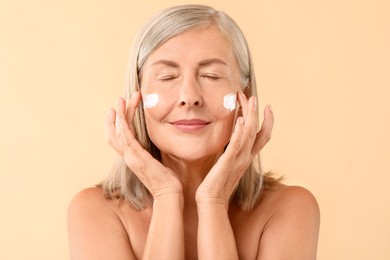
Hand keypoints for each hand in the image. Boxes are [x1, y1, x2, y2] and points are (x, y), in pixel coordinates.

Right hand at [105, 92, 182, 197]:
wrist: (169, 193)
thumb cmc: (167, 179)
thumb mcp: (158, 161)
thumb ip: (154, 151)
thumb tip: (160, 139)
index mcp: (133, 157)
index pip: (119, 137)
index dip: (117, 122)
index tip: (121, 108)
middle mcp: (128, 157)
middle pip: (115, 132)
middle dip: (117, 114)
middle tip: (121, 99)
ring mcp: (131, 157)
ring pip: (118, 131)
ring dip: (120, 114)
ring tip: (122, 99)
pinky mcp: (137, 157)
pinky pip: (125, 137)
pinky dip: (122, 124)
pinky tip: (122, 113)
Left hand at [195, 92, 273, 206]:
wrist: (211, 201)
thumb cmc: (216, 184)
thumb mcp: (227, 164)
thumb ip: (231, 152)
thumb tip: (230, 140)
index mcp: (247, 157)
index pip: (262, 136)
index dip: (267, 121)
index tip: (266, 106)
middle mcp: (246, 157)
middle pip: (258, 131)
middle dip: (256, 111)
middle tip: (253, 96)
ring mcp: (239, 159)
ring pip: (250, 134)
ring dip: (250, 115)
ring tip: (249, 99)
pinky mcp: (228, 162)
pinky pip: (236, 145)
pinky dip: (240, 132)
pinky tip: (241, 119)